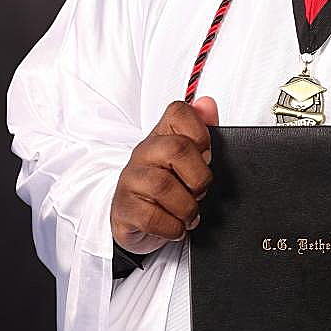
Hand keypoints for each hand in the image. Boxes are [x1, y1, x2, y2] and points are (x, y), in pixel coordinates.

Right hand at [110, 96, 218, 253]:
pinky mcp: (124, 208)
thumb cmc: (169, 187)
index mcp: (162, 136)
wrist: (138, 223)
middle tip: (201, 191)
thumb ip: (203, 130)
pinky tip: (176, 227)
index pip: (178, 112)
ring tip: (190, 215)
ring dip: (187, 207)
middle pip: (176, 149)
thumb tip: (207, 104)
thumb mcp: (190, 160)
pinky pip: (151, 216)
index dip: (200, 131)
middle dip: (199, 176)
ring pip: (163, 185)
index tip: (206, 154)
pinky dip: (172, 227)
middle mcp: (144, 152)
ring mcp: (130, 179)